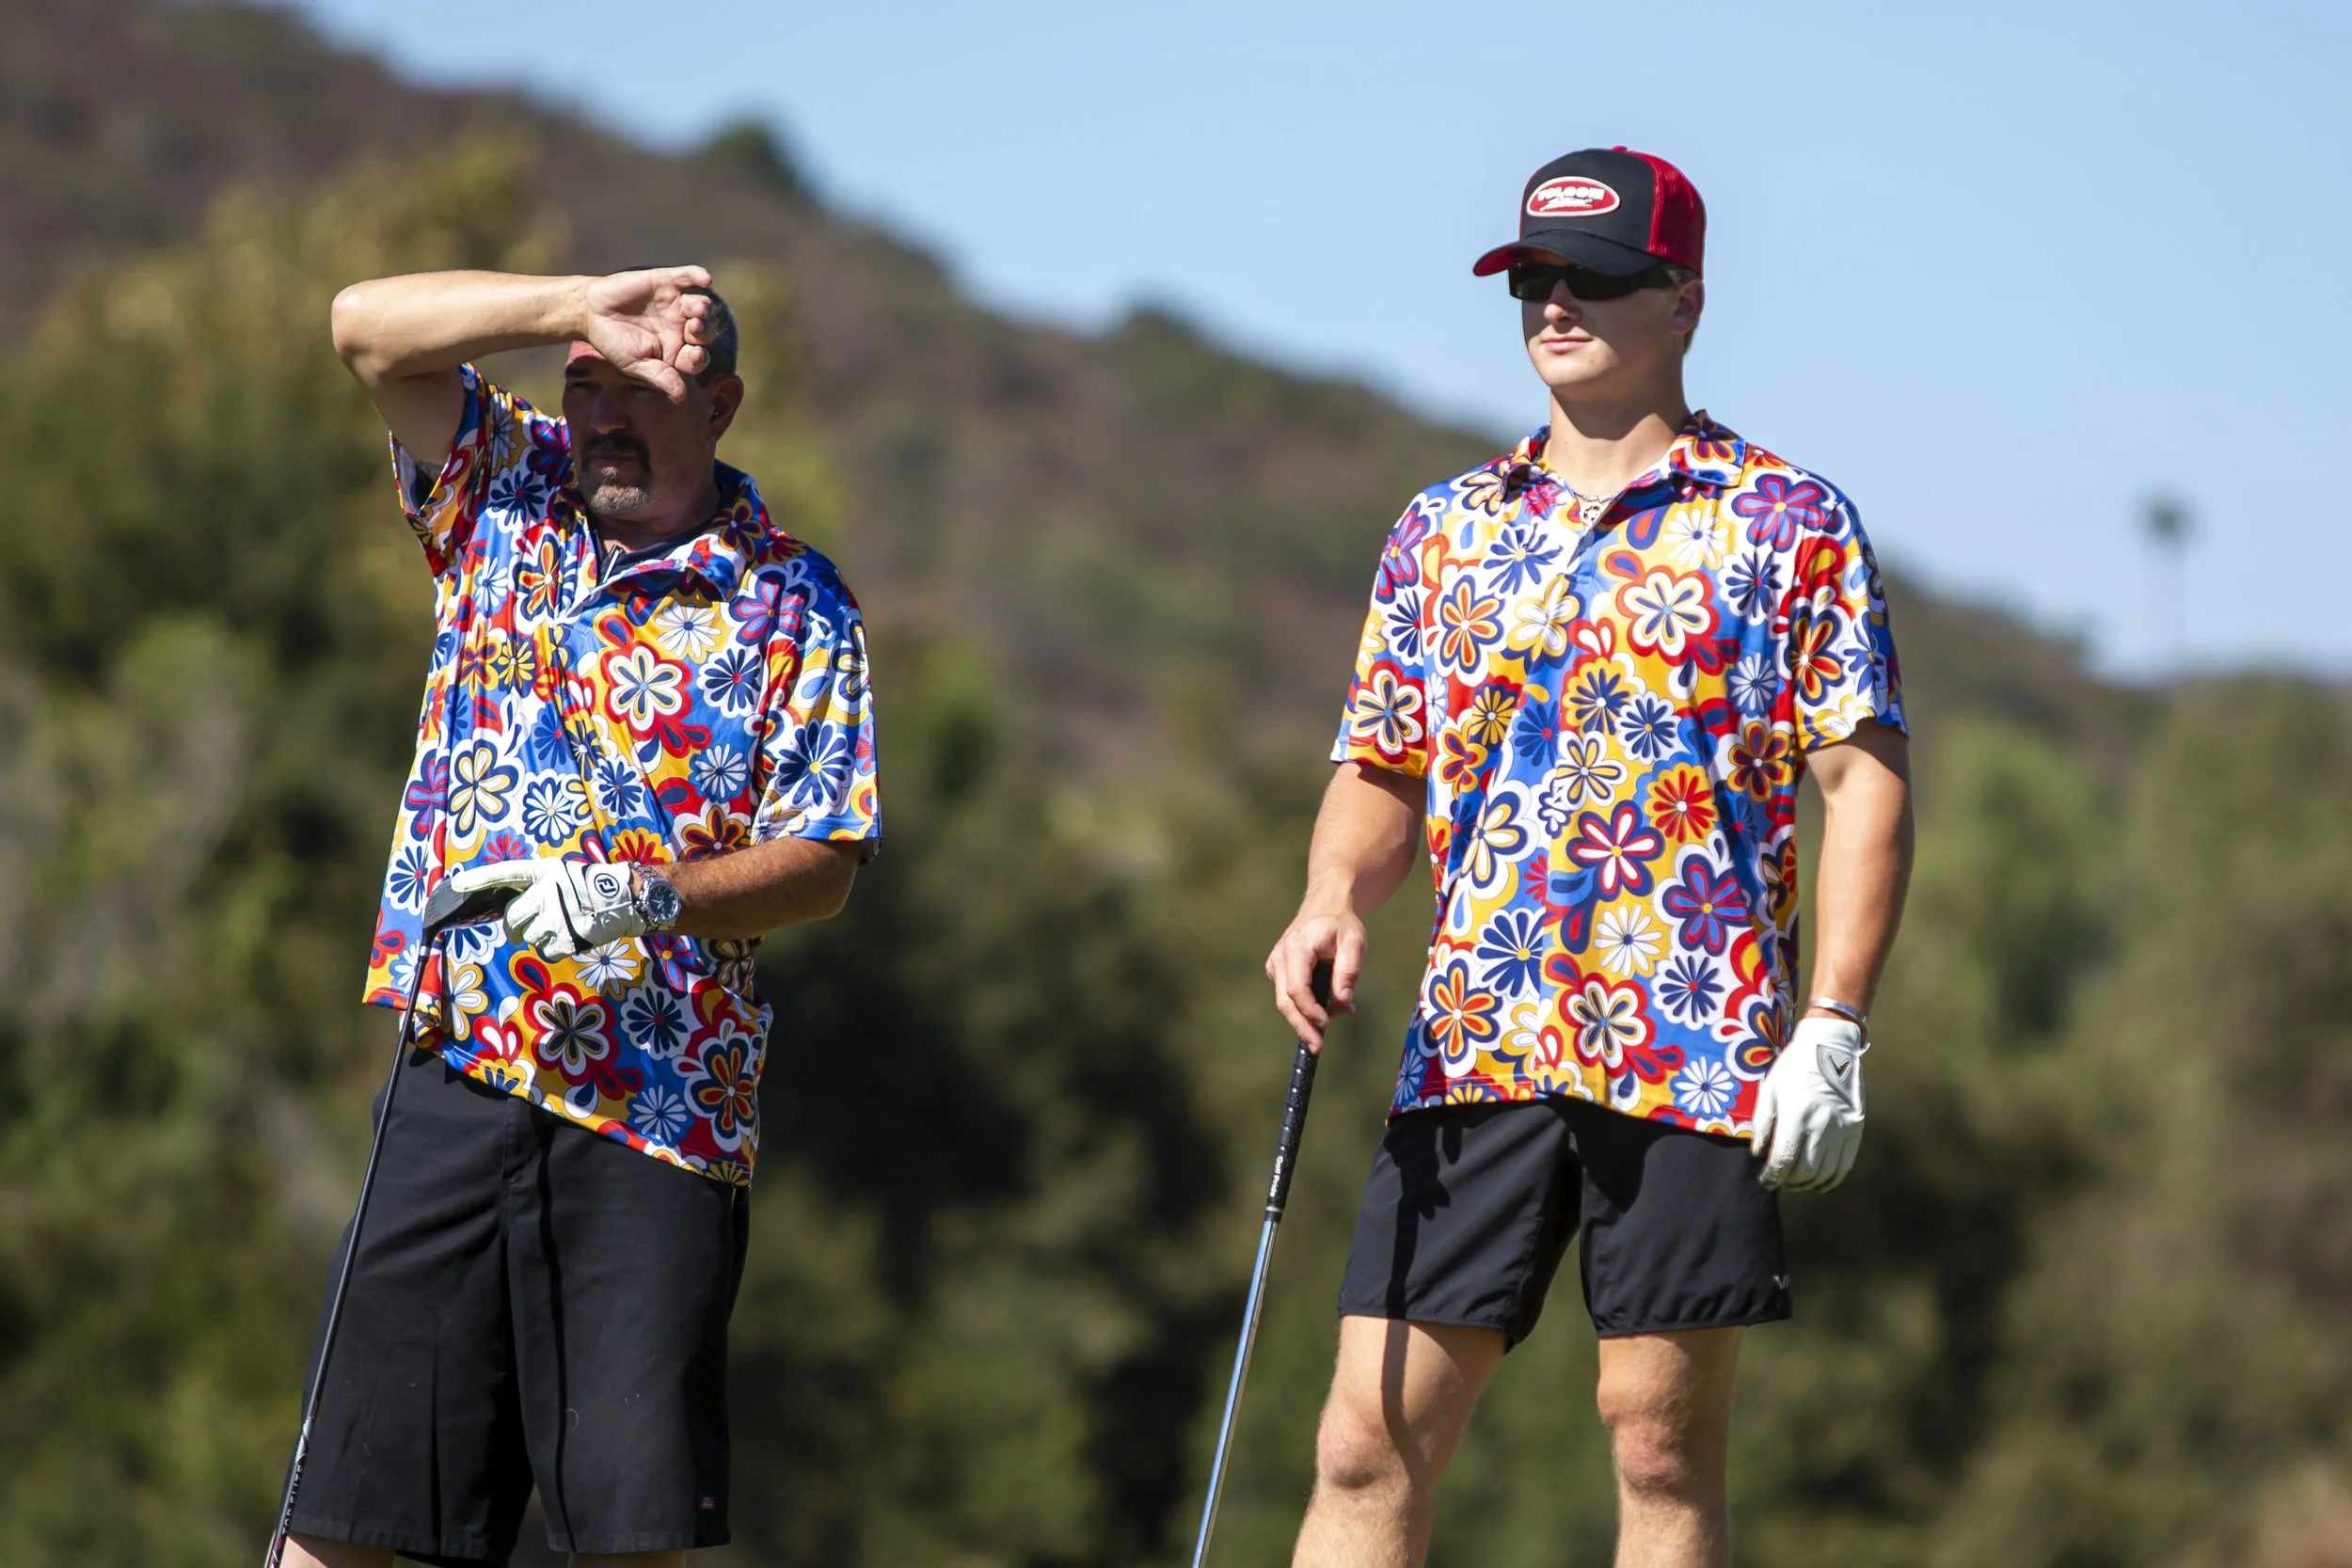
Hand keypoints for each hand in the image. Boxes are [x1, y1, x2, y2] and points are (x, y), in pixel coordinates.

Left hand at [448, 858, 644, 959]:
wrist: (625, 900)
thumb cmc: (589, 887)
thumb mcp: (561, 875)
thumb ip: (535, 887)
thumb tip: (510, 912)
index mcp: (544, 872)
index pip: (505, 873)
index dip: (480, 879)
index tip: (457, 884)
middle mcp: (548, 892)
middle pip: (512, 917)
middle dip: (516, 926)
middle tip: (526, 928)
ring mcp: (556, 917)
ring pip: (528, 937)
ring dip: (539, 937)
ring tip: (560, 928)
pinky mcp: (566, 938)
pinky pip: (544, 951)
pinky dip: (553, 949)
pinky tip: (568, 937)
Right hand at [579, 266, 716, 399]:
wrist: (590, 313)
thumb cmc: (613, 343)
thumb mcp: (634, 364)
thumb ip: (659, 377)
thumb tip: (681, 396)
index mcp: (677, 350)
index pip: (696, 356)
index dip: (699, 357)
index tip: (695, 355)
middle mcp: (681, 327)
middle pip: (704, 331)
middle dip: (703, 331)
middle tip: (694, 328)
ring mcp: (676, 304)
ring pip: (699, 305)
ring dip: (702, 307)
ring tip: (698, 308)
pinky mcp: (666, 282)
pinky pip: (687, 277)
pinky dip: (697, 275)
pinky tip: (705, 279)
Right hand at [1264, 902, 1364, 1051]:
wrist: (1325, 906)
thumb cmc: (1341, 924)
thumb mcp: (1354, 942)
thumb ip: (1348, 971)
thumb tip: (1343, 1003)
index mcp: (1298, 947)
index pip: (1298, 988)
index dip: (1311, 1011)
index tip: (1326, 1025)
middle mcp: (1280, 957)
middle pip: (1285, 1001)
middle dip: (1301, 1026)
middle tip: (1318, 1048)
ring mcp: (1276, 964)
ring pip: (1284, 1001)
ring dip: (1304, 1019)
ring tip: (1327, 1026)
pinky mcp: (1277, 970)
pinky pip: (1287, 996)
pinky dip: (1303, 1008)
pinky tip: (1322, 1010)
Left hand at [1750, 1016, 1867, 1191]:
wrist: (1831, 1048)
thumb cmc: (1794, 1068)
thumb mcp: (1770, 1090)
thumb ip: (1762, 1124)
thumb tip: (1759, 1154)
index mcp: (1797, 1115)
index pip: (1784, 1160)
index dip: (1772, 1176)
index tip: (1765, 1182)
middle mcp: (1821, 1126)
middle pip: (1804, 1171)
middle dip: (1787, 1181)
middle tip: (1778, 1180)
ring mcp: (1842, 1129)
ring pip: (1824, 1173)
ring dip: (1807, 1183)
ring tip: (1795, 1181)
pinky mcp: (1856, 1130)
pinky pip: (1844, 1166)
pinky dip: (1830, 1180)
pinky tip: (1818, 1182)